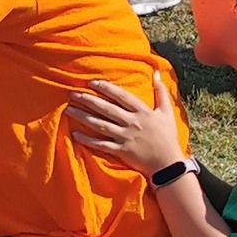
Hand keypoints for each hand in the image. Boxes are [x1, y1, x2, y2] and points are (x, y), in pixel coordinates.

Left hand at [68, 69, 184, 178]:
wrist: (167, 164)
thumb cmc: (167, 136)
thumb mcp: (167, 112)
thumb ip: (161, 91)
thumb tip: (157, 73)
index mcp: (142, 111)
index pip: (121, 96)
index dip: (105, 88)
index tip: (91, 82)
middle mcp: (132, 123)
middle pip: (106, 109)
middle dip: (88, 100)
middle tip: (72, 94)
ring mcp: (125, 137)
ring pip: (100, 125)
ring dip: (83, 117)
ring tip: (69, 110)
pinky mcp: (121, 151)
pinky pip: (101, 144)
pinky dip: (87, 139)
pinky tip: (74, 134)